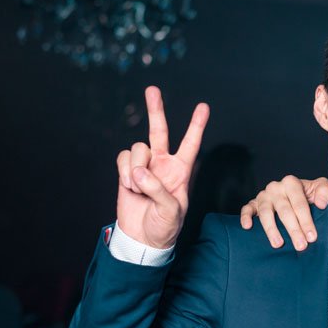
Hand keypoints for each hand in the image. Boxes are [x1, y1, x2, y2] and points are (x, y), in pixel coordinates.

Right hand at [115, 86, 208, 248]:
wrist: (143, 238)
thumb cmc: (165, 226)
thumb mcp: (171, 211)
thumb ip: (158, 190)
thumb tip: (140, 172)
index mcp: (181, 171)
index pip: (191, 144)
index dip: (196, 126)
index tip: (204, 107)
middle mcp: (163, 164)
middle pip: (159, 130)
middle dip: (156, 109)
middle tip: (152, 90)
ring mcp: (144, 166)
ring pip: (138, 148)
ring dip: (136, 168)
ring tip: (139, 189)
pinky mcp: (126, 171)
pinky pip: (123, 158)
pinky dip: (124, 171)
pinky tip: (130, 187)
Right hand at [239, 175, 327, 249]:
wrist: (299, 195)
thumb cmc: (311, 195)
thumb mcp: (321, 188)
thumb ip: (325, 191)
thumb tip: (321, 203)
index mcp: (291, 183)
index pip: (299, 204)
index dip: (306, 221)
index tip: (312, 237)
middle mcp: (276, 188)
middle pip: (284, 210)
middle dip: (293, 229)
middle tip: (300, 246)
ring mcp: (264, 195)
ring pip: (266, 212)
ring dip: (271, 229)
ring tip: (278, 244)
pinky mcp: (254, 203)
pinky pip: (247, 208)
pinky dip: (246, 217)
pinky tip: (248, 227)